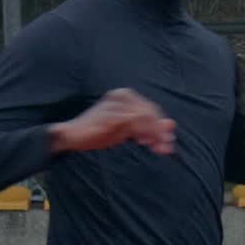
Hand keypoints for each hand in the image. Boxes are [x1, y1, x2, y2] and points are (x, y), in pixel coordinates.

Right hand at [49, 88, 175, 155]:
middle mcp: (122, 96)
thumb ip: (147, 128)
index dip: (161, 127)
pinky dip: (143, 132)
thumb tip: (171, 125)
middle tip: (166, 148)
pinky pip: (135, 121)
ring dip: (154, 134)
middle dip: (161, 132)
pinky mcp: (112, 114)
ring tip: (157, 148)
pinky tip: (143, 143)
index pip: (152, 110)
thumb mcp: (126, 131)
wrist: (73, 135)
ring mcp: (116, 104)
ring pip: (145, 116)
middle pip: (151, 112)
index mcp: (125, 97)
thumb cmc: (97, 132)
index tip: (168, 143)